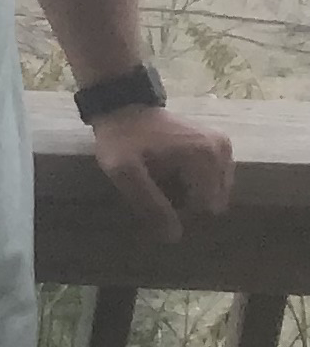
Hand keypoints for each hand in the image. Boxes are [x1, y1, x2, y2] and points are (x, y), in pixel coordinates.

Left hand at [92, 103, 233, 244]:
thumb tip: (174, 237)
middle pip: (213, 201)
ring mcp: (224, 147)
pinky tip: (173, 173)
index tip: (155, 198)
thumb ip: (149, 204)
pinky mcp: (220, 146)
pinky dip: (194, 183)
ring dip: (190, 194)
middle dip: (186, 202)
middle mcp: (222, 151)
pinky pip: (213, 180)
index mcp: (205, 157)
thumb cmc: (122, 140)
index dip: (179, 211)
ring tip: (164, 179)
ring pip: (214, 193)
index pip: (204, 207)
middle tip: (158, 188)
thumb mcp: (125, 173)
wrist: (124, 109)